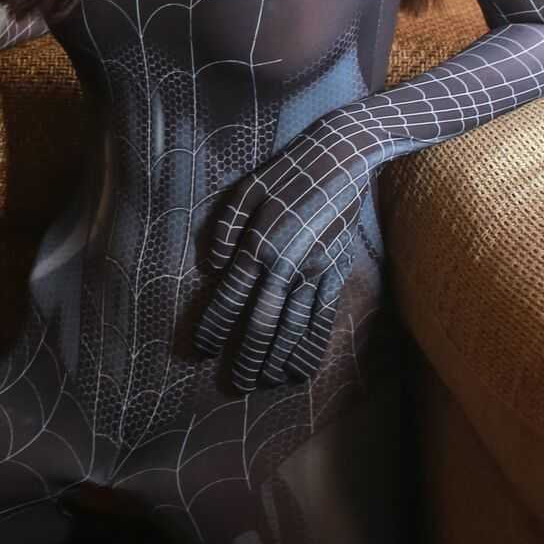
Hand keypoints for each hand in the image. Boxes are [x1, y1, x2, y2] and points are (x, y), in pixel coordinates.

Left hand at [194, 147, 375, 388]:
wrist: (342, 159)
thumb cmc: (286, 171)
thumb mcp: (246, 189)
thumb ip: (225, 228)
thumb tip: (211, 266)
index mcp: (259, 244)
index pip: (230, 297)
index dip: (214, 327)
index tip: (201, 351)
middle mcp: (287, 265)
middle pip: (263, 324)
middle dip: (247, 358)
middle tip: (235, 385)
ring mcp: (316, 271)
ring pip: (294, 328)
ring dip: (277, 361)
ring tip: (264, 385)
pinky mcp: (337, 272)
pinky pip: (322, 318)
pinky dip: (311, 347)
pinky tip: (301, 369)